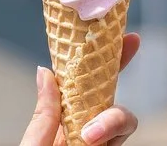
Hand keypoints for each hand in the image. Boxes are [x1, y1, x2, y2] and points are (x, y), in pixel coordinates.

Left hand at [21, 33, 140, 145]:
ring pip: (125, 117)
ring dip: (113, 118)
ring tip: (88, 135)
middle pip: (110, 90)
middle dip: (122, 61)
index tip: (100, 31)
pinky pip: (124, 135)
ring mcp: (103, 141)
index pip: (81, 84)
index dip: (92, 58)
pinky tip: (92, 139)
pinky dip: (112, 131)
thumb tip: (44, 70)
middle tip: (131, 41)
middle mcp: (87, 127)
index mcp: (63, 121)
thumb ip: (44, 115)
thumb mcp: (34, 141)